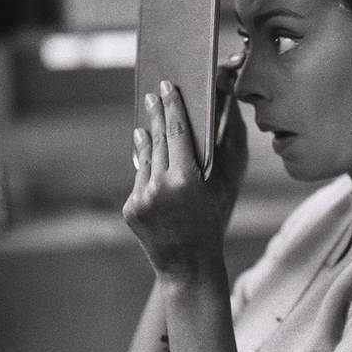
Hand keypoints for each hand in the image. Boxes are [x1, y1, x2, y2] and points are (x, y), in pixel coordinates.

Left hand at [123, 57, 246, 282]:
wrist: (189, 264)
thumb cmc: (213, 221)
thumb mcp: (221, 186)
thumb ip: (216, 153)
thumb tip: (211, 119)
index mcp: (186, 179)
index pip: (177, 132)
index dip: (172, 106)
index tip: (168, 87)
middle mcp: (160, 186)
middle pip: (157, 140)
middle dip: (155, 114)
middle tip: (153, 94)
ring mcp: (141, 198)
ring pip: (145, 158)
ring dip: (146, 138)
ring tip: (145, 121)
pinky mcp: (130, 208)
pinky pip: (140, 179)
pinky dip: (145, 166)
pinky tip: (144, 152)